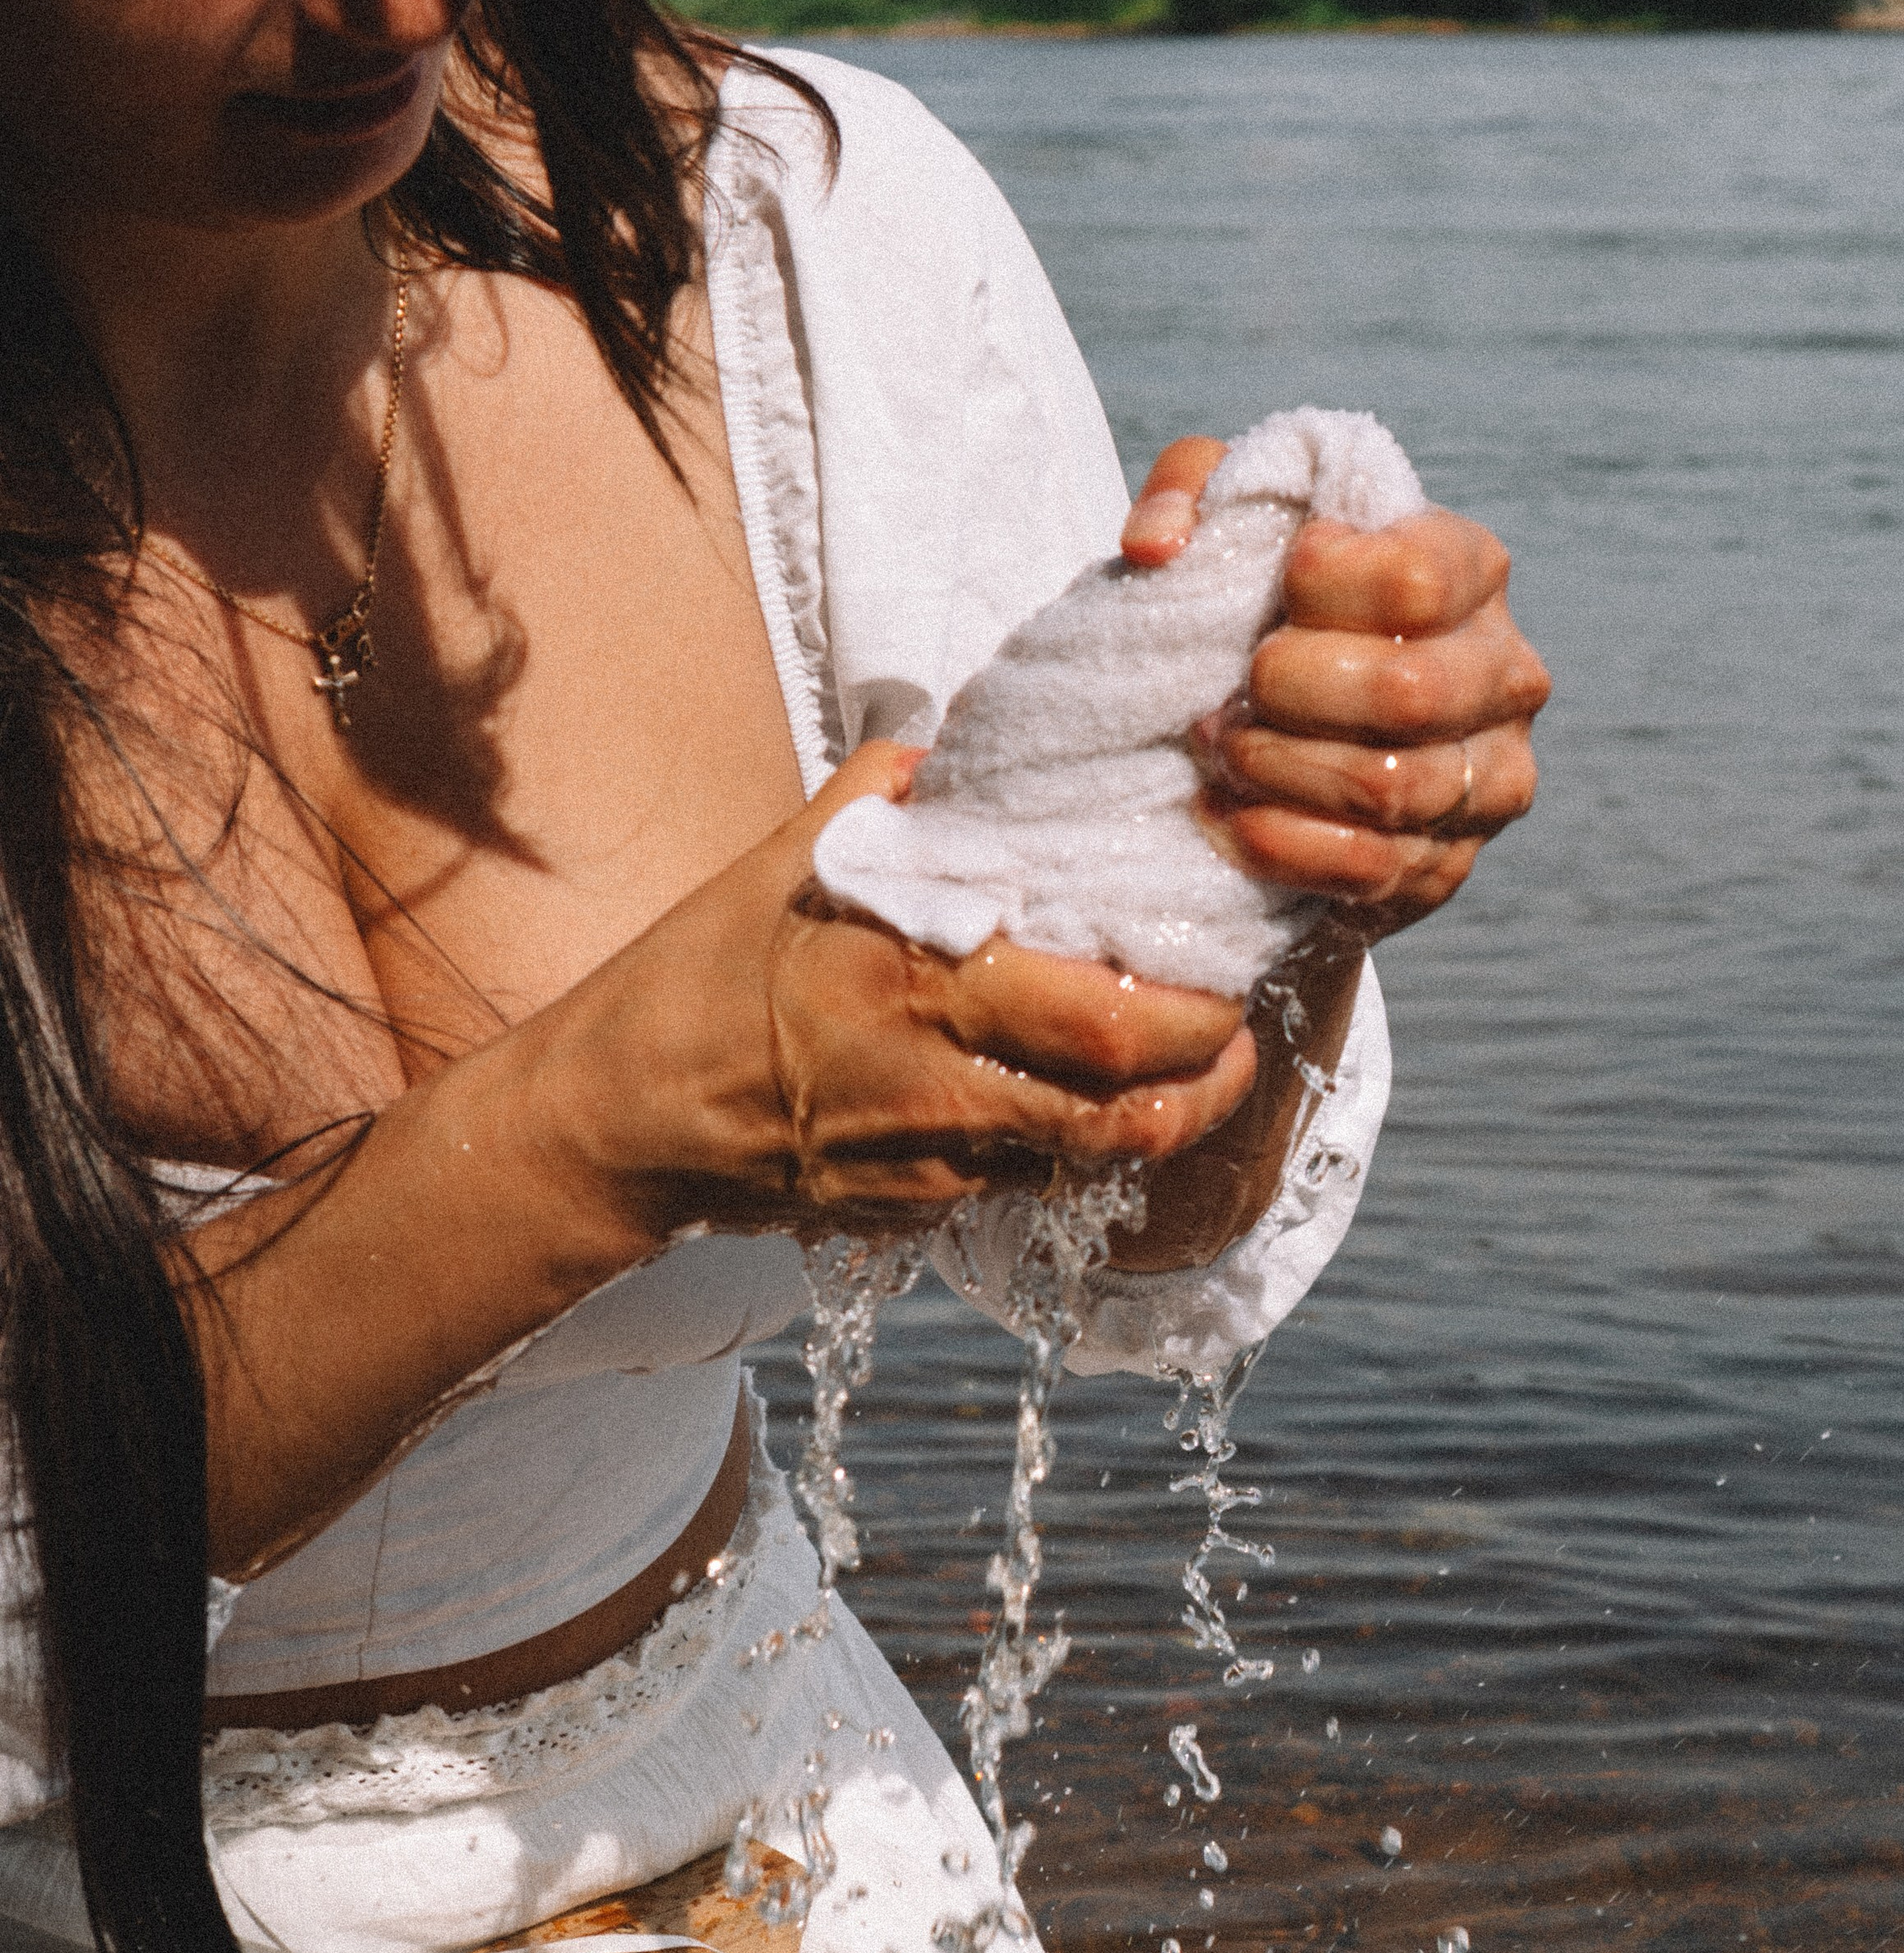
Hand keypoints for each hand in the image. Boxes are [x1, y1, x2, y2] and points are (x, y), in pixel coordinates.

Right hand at [543, 745, 1256, 1237]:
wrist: (617, 1120)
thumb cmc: (698, 977)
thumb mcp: (788, 860)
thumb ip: (889, 797)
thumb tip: (964, 737)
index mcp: (912, 977)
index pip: (1106, 1009)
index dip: (1195, 998)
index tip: (1227, 954)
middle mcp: (932, 1082)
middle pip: (1126, 1100)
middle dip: (1209, 1071)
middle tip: (1237, 1026)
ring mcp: (927, 1163)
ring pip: (1093, 1160)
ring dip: (1164, 1122)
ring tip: (1200, 1073)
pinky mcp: (912, 1215)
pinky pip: (1027, 1187)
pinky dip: (1076, 1150)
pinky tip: (1092, 1105)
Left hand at [1121, 435, 1551, 945]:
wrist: (1287, 737)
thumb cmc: (1266, 607)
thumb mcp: (1229, 519)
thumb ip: (1190, 486)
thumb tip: (1156, 548)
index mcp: (1474, 569)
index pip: (1415, 579)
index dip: (1321, 590)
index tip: (1276, 595)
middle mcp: (1506, 673)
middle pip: (1408, 691)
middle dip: (1289, 692)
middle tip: (1234, 692)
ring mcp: (1493, 777)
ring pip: (1390, 788)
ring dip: (1280, 770)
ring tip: (1224, 752)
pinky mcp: (1450, 864)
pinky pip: (1374, 869)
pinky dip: (1285, 846)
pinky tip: (1234, 819)